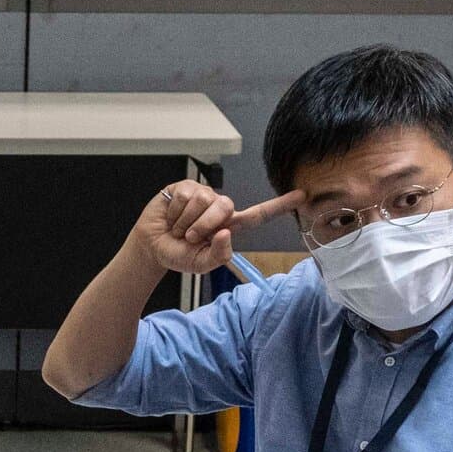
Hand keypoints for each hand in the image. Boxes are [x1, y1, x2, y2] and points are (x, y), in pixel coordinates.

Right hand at [131, 184, 304, 278]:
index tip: (301, 195)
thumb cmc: (178, 254)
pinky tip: (171, 217)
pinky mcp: (185, 187)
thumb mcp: (200, 264)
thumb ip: (218, 255)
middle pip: (226, 208)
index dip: (279, 205)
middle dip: (204, 226)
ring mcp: (203, 195)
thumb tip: (226, 233)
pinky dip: (175, 214)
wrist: (151, 246)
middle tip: (190, 237)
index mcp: (228, 225)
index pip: (258, 214)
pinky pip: (186, 197)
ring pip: (204, 202)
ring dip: (186, 222)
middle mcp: (219, 207)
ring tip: (179, 228)